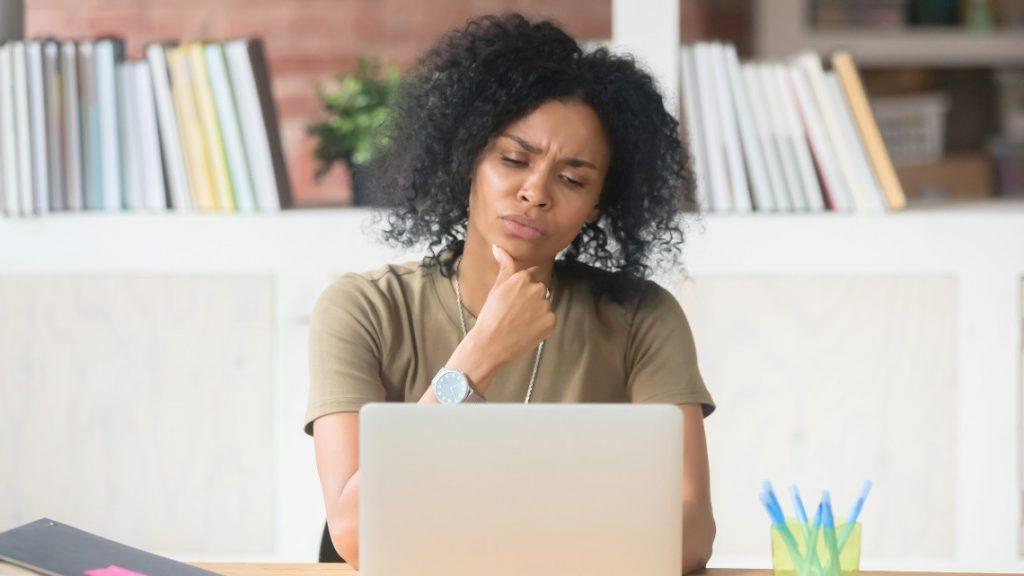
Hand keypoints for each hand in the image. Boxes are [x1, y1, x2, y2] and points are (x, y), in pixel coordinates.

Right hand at [469, 244, 555, 369]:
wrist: (490, 344)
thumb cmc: (490, 316)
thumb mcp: (496, 287)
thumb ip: (504, 265)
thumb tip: (498, 247)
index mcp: (523, 278)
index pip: (532, 275)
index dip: (523, 288)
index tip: (514, 299)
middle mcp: (537, 288)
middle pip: (539, 290)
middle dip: (530, 299)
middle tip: (514, 313)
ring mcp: (545, 305)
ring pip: (544, 305)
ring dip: (536, 312)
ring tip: (519, 323)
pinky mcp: (551, 321)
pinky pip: (549, 319)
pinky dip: (541, 325)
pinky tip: (527, 330)